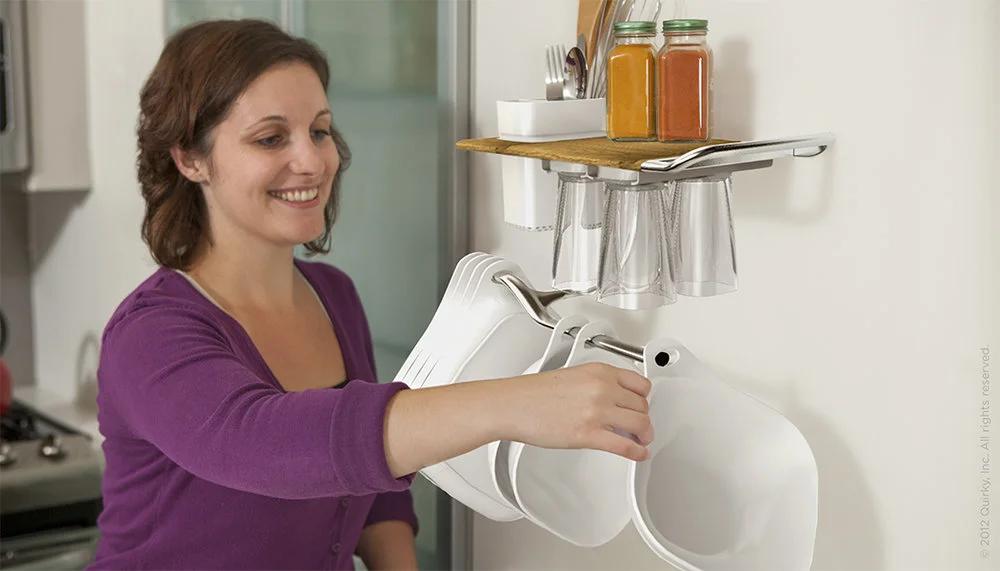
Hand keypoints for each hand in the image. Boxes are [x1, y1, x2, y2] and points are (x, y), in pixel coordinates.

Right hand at [504, 362, 653, 461]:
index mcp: (599, 371)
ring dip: (645, 436)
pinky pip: (625, 446)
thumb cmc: (534, 393)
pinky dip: (637, 453)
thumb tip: (614, 400)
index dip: (644, 399)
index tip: (643, 405)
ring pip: (640, 425)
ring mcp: (597, 412)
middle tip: (642, 427)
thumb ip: (598, 384)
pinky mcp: (589, 434)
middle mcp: (602, 389)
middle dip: (644, 419)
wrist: (513, 405)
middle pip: (642, 407)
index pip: (640, 384)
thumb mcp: (574, 376)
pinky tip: (638, 454)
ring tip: (641, 440)